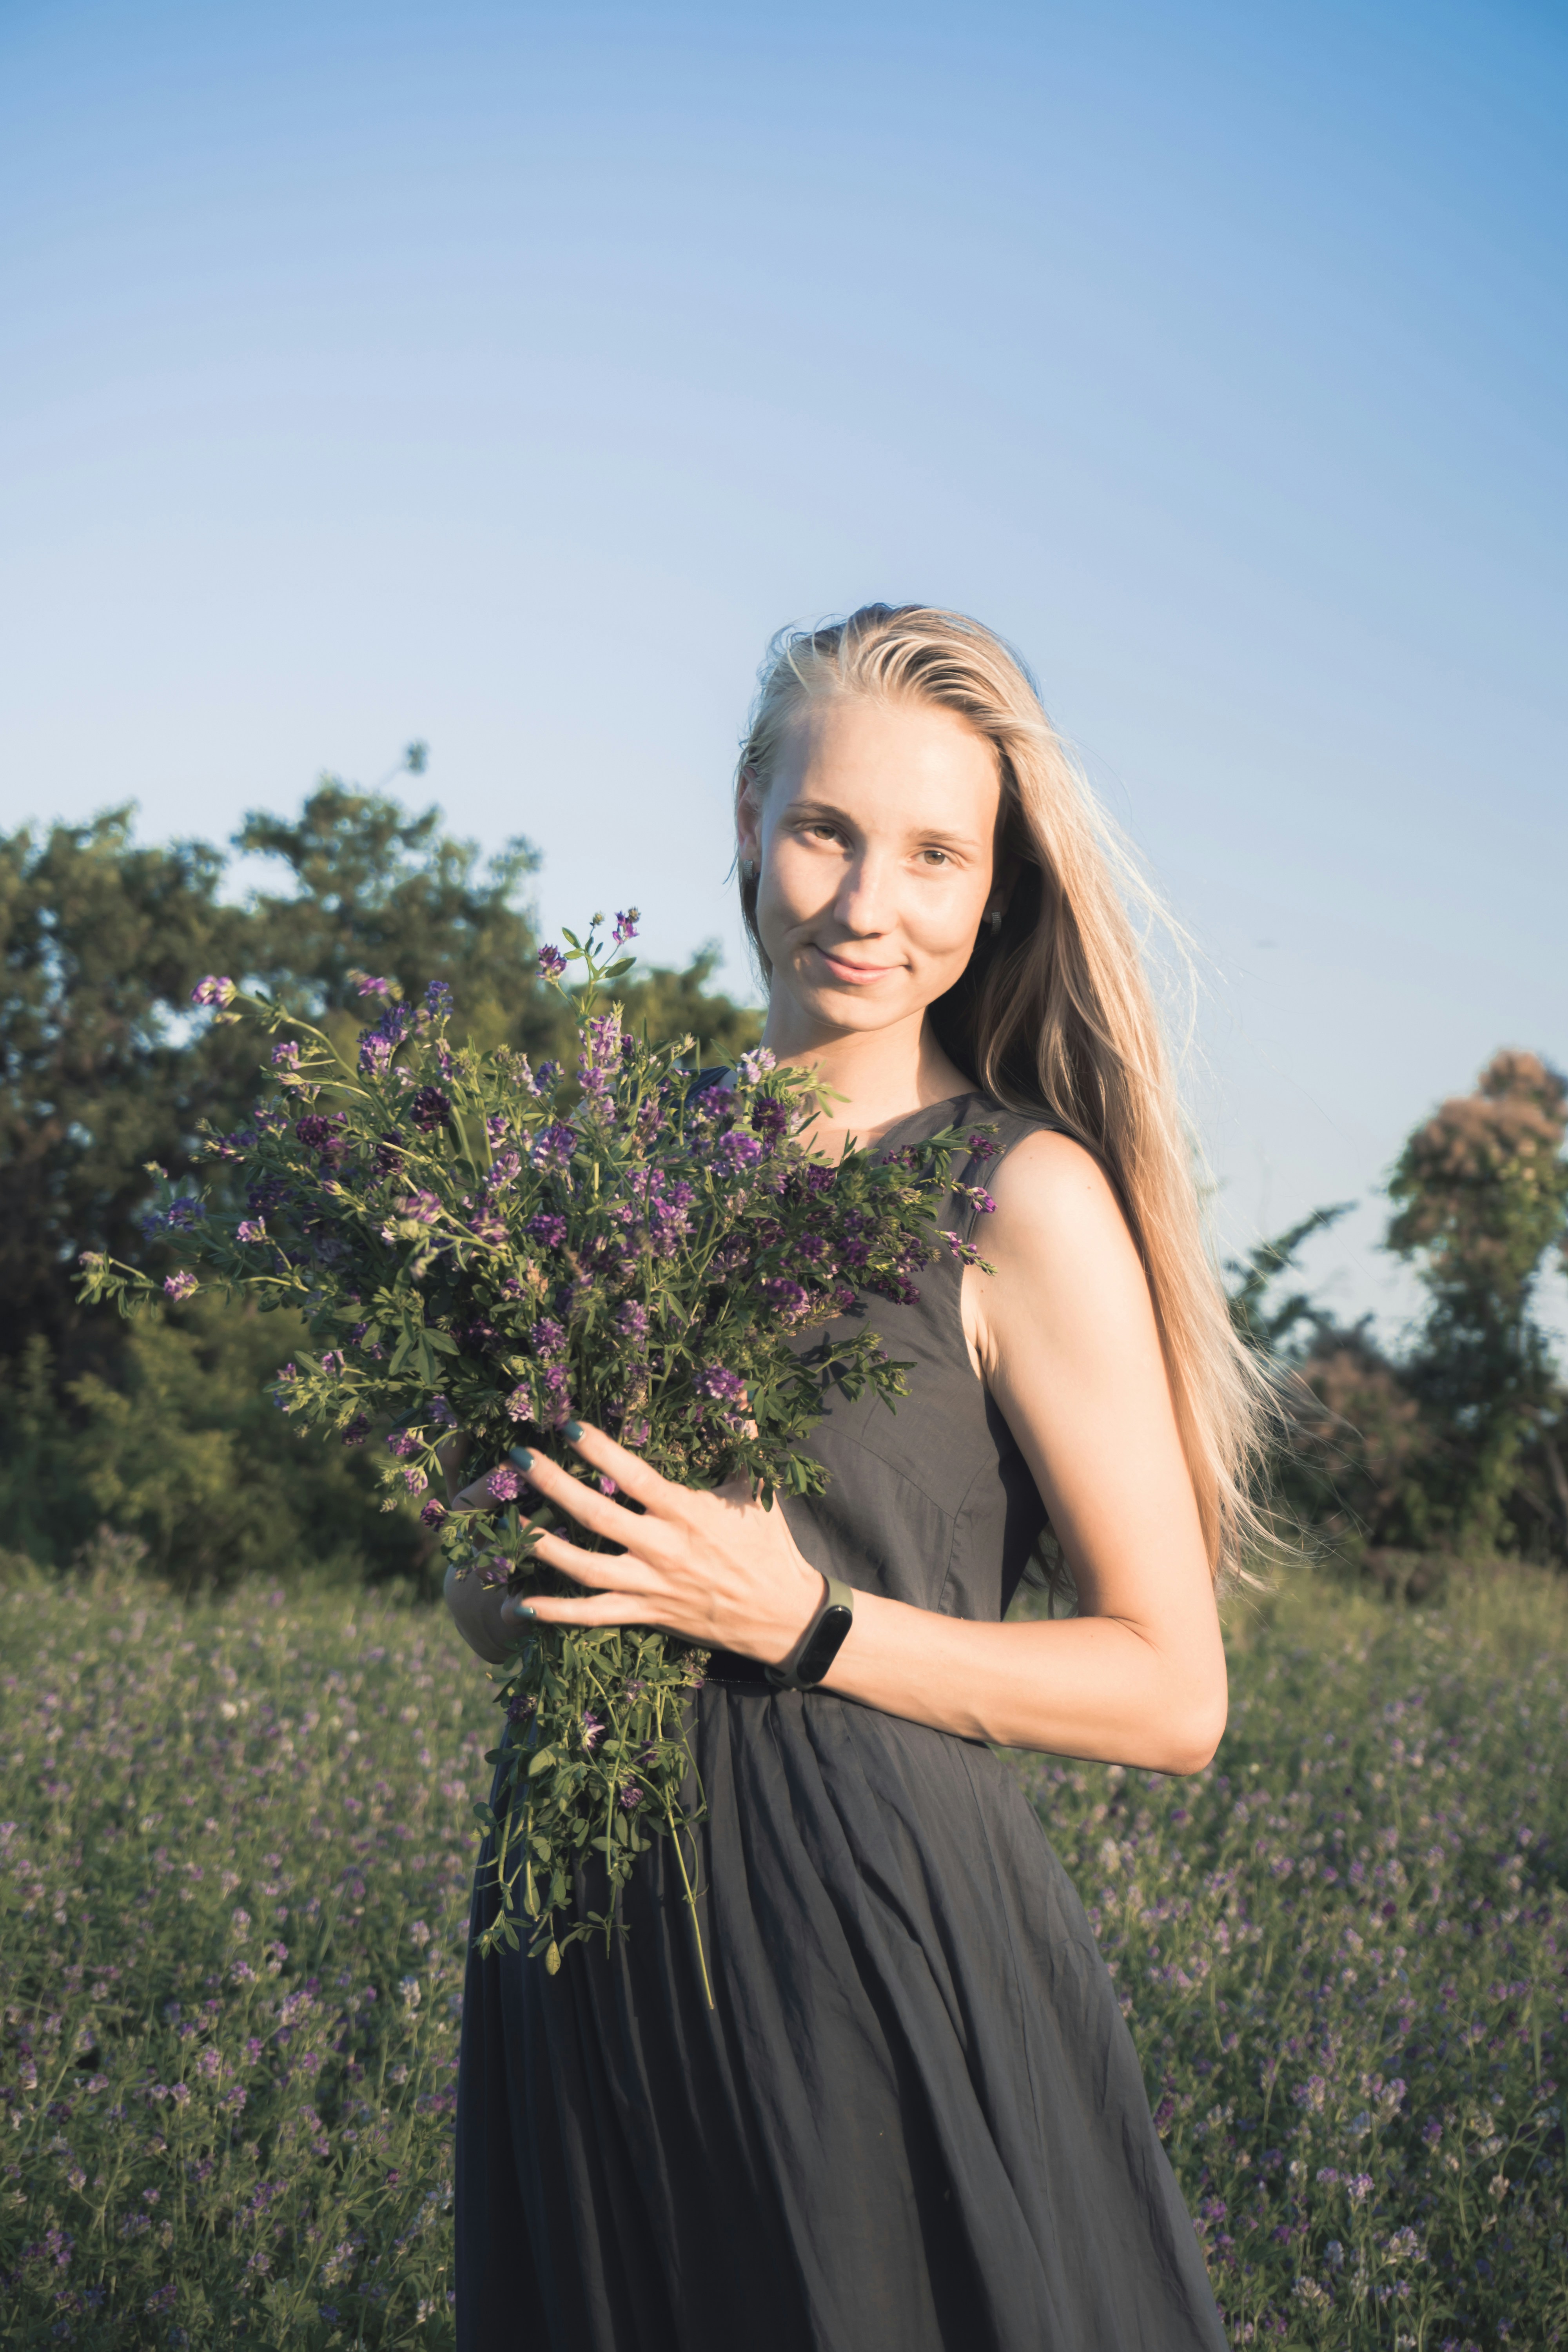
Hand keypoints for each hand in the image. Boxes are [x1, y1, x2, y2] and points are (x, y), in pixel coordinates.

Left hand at [449, 1423, 825, 1664]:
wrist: (782, 1615)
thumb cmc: (768, 1545)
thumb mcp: (757, 1489)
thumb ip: (742, 1439)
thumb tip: (737, 1390)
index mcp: (687, 1512)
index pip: (635, 1477)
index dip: (601, 1452)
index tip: (570, 1427)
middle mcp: (663, 1548)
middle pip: (597, 1517)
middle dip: (554, 1486)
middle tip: (518, 1459)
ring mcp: (650, 1584)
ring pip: (585, 1567)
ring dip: (542, 1545)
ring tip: (506, 1523)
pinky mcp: (646, 1613)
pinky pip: (593, 1615)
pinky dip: (555, 1613)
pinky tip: (515, 1605)